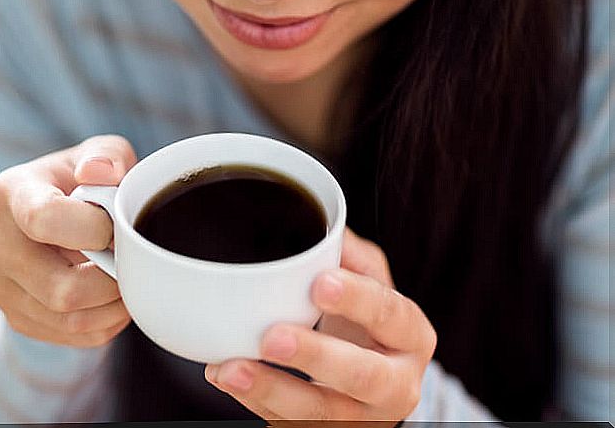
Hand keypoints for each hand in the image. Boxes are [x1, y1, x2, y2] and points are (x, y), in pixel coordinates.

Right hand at [0, 135, 135, 346]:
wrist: (54, 215)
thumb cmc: (83, 182)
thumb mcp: (101, 154)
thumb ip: (109, 156)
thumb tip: (101, 173)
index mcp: (12, 192)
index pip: (44, 219)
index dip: (93, 229)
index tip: (113, 224)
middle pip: (61, 288)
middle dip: (111, 280)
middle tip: (130, 261)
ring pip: (67, 319)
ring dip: (112, 307)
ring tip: (127, 279)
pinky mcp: (13, 315)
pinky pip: (69, 337)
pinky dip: (102, 323)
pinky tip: (111, 297)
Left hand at [204, 228, 435, 422]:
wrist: (372, 380)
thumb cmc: (365, 320)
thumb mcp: (369, 281)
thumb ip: (350, 253)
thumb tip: (324, 226)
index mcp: (410, 335)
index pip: (391, 315)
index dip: (358, 300)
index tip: (319, 283)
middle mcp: (395, 383)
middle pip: (362, 375)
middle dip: (315, 356)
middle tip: (273, 336)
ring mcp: (360, 416)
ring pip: (321, 411)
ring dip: (271, 388)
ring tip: (230, 367)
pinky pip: (289, 423)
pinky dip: (253, 399)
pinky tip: (224, 374)